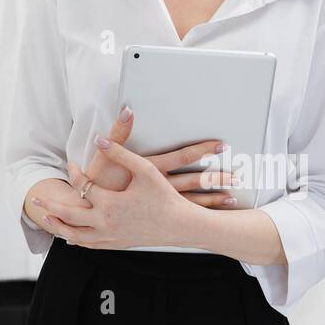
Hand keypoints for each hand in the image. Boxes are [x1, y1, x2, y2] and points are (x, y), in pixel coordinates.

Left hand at [33, 135, 207, 250]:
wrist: (180, 226)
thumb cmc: (164, 196)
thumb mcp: (144, 169)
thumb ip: (119, 152)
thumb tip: (99, 137)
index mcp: (110, 203)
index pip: (83, 187)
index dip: (74, 174)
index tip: (71, 165)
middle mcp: (106, 223)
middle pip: (69, 216)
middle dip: (51, 207)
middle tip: (36, 200)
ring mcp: (110, 237)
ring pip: (76, 235)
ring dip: (58, 227)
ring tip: (46, 219)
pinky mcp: (116, 245)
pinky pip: (89, 245)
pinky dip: (76, 240)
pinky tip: (69, 236)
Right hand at [84, 104, 234, 206]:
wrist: (88, 208)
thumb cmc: (98, 180)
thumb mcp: (106, 154)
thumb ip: (120, 131)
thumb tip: (127, 109)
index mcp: (150, 168)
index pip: (182, 156)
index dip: (202, 149)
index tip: (220, 145)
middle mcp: (159, 186)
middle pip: (194, 181)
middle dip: (215, 178)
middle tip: (236, 176)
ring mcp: (158, 201)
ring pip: (192, 200)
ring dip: (212, 199)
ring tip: (231, 199)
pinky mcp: (155, 210)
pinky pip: (183, 213)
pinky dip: (199, 213)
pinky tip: (209, 215)